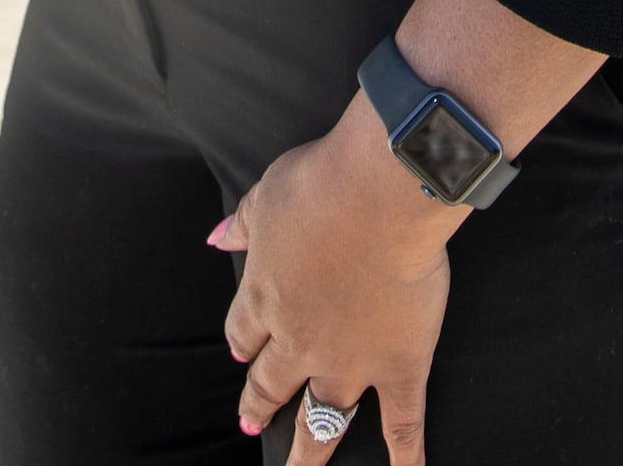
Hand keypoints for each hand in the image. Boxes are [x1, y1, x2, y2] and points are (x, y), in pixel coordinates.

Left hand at [211, 91, 458, 462]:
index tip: (242, 349)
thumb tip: (217, 239)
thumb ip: (243, 224)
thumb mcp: (267, 194)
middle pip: (272, 383)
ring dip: (308, 449)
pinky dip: (405, 458)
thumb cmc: (323, 183)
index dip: (243, 342)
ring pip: (321, 420)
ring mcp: (349, 361)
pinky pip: (402, 424)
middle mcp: (299, 342)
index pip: (244, 332)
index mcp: (265, 297)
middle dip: (260, 402)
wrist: (380, 192)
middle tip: (250, 420)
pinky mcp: (398, 365)